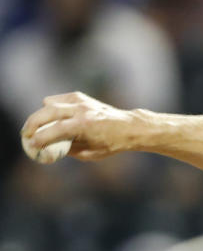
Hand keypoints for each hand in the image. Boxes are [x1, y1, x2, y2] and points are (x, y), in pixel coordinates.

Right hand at [21, 92, 138, 161]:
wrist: (129, 127)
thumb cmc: (112, 144)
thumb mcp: (90, 154)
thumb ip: (69, 149)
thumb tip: (50, 147)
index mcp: (85, 126)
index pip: (55, 130)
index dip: (41, 138)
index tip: (32, 145)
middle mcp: (81, 111)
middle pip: (47, 112)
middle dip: (32, 123)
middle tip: (26, 134)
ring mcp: (81, 101)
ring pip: (50, 103)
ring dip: (41, 114)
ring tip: (37, 126)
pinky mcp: (81, 97)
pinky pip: (59, 99)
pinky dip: (52, 106)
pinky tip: (52, 116)